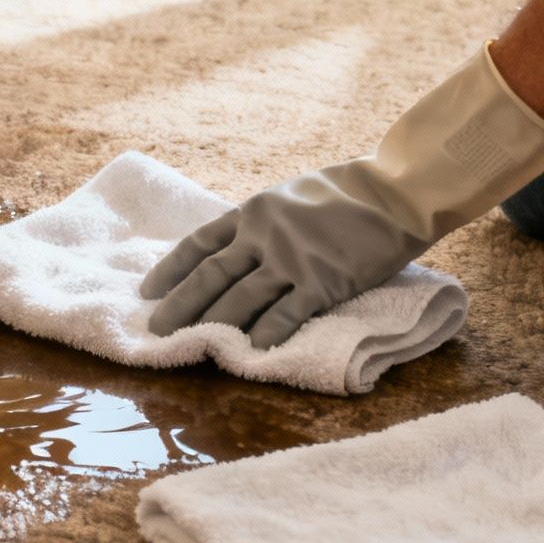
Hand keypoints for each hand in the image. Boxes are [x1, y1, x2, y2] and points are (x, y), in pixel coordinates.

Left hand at [139, 169, 429, 348]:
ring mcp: (292, 258)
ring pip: (240, 298)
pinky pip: (286, 313)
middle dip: (180, 305)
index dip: (170, 269)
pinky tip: (251, 350)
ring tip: (194, 346)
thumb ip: (262, 223)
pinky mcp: (322, 281)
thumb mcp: (289, 197)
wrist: (395, 191)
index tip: (148, 291)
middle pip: (211, 276)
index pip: (199, 243)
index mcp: (253, 212)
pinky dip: (266, 334)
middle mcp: (264, 235)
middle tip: (157, 330)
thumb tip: (237, 251)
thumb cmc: (346, 192)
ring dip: (214, 325)